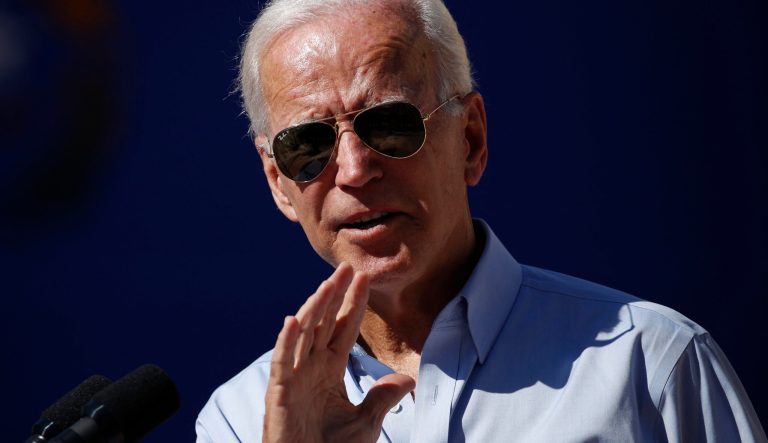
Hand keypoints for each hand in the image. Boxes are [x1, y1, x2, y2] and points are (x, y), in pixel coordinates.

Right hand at [263, 262, 414, 442]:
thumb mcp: (365, 423)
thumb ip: (382, 398)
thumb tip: (407, 379)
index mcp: (329, 371)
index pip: (343, 329)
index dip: (353, 304)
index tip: (364, 278)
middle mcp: (311, 368)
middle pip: (323, 323)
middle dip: (335, 295)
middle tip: (347, 267)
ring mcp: (294, 378)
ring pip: (303, 334)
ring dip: (314, 308)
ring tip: (328, 285)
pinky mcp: (279, 392)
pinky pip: (283, 362)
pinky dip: (286, 341)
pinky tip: (293, 319)